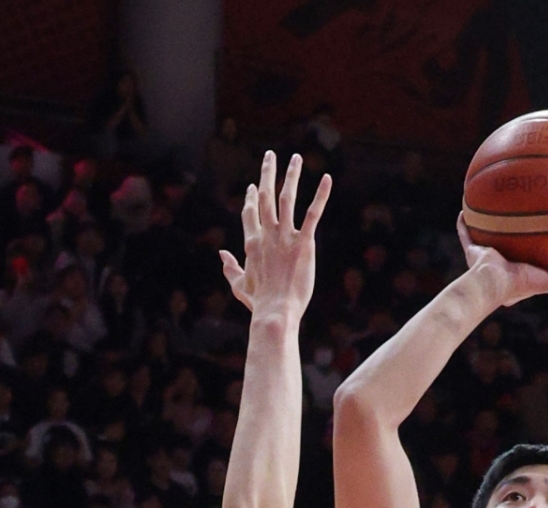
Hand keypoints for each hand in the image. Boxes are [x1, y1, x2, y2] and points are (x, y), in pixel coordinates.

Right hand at [219, 152, 331, 320]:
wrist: (275, 312)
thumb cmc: (259, 303)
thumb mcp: (240, 286)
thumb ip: (230, 268)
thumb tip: (221, 254)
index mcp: (252, 244)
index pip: (250, 213)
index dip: (253, 198)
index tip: (255, 185)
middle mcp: (267, 235)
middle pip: (265, 197)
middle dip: (267, 174)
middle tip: (270, 155)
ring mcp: (285, 237)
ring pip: (286, 198)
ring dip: (290, 175)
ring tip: (294, 157)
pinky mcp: (304, 243)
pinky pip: (312, 214)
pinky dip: (320, 195)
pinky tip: (326, 179)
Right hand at [457, 217, 547, 306]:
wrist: (492, 286)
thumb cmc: (520, 282)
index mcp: (518, 270)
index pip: (528, 253)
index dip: (533, 240)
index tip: (543, 225)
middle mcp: (501, 262)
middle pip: (509, 240)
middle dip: (512, 226)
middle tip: (520, 208)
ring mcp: (484, 258)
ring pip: (486, 234)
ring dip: (488, 221)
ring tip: (493, 203)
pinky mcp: (472, 252)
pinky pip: (465, 235)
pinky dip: (462, 225)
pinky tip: (463, 211)